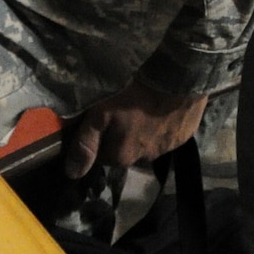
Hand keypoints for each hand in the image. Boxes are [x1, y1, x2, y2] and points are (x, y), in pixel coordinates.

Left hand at [64, 79, 207, 177]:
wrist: (178, 80)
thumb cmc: (134, 96)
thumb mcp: (101, 114)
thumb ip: (86, 142)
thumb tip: (71, 173)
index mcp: (122, 157)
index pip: (101, 157)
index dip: (98, 140)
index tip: (99, 123)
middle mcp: (143, 160)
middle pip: (124, 152)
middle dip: (120, 138)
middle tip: (120, 114)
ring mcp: (165, 150)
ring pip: (145, 145)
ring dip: (141, 134)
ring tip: (141, 111)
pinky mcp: (182, 138)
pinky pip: (166, 137)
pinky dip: (161, 128)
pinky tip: (160, 111)